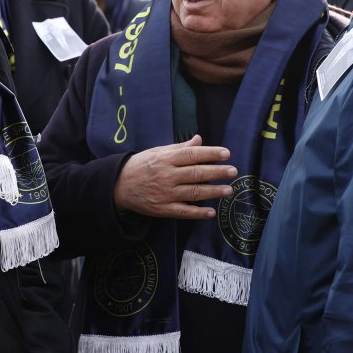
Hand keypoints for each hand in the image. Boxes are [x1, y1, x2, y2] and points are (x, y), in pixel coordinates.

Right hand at [114, 135, 235, 219]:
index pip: (192, 155)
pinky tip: (211, 212)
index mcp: (166, 159)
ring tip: (229, 189)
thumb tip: (199, 140)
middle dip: (217, 172)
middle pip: (196, 173)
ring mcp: (165, 193)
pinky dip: (198, 212)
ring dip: (213, 191)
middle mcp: (167, 175)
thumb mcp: (158, 152)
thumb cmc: (141, 166)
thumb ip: (180, 148)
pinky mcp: (163, 209)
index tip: (226, 153)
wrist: (118, 185)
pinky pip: (183, 212)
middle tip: (233, 171)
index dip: (211, 154)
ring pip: (193, 192)